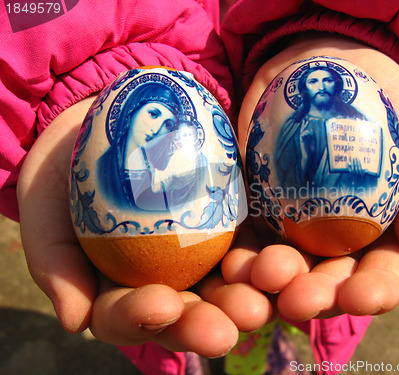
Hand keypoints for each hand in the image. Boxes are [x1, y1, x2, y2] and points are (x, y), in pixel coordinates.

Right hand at [16, 95, 271, 356]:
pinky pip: (260, 242)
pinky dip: (274, 257)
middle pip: (190, 312)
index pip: (128, 316)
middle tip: (225, 327)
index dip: (142, 319)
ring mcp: (207, 251)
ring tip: (263, 298)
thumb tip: (74, 320)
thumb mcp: (44, 201)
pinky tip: (286, 260)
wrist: (117, 112)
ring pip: (232, 286)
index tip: (160, 305)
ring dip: (251, 297)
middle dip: (207, 322)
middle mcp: (170, 278)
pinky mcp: (237, 220)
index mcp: (121, 286)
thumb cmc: (72, 161)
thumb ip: (54, 259)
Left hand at [228, 33, 398, 320]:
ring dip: (269, 284)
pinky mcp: (254, 210)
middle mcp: (337, 241)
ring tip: (259, 279)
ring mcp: (293, 229)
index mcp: (384, 233)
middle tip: (296, 299)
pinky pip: (244, 238)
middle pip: (328, 282)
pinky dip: (237, 256)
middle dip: (314, 296)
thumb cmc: (382, 97)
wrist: (322, 64)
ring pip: (282, 270)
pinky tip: (230, 263)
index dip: (374, 291)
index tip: (358, 297)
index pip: (385, 274)